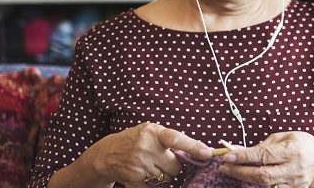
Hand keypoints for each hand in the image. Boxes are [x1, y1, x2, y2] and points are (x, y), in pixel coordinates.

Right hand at [76, 122, 214, 186]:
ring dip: (163, 174)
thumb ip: (170, 139)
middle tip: (161, 160)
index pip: (176, 139)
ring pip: (167, 177)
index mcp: (153, 132)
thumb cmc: (134, 140)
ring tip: (150, 165)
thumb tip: (198, 149)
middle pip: (176, 165)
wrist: (106, 154)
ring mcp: (140, 165)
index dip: (193, 146)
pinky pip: (156, 186)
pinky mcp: (135, 179)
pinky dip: (153, 183)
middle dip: (173, 165)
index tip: (208, 153)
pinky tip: (143, 173)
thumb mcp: (150, 132)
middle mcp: (146, 148)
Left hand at [218, 131, 313, 187]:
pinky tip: (248, 178)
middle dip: (239, 171)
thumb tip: (246, 149)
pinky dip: (258, 184)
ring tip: (232, 172)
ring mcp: (292, 182)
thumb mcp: (290, 136)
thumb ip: (268, 143)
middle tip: (223, 167)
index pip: (264, 155)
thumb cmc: (306, 146)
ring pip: (264, 184)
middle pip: (261, 174)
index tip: (227, 156)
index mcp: (293, 150)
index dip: (244, 156)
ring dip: (245, 178)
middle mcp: (293, 168)